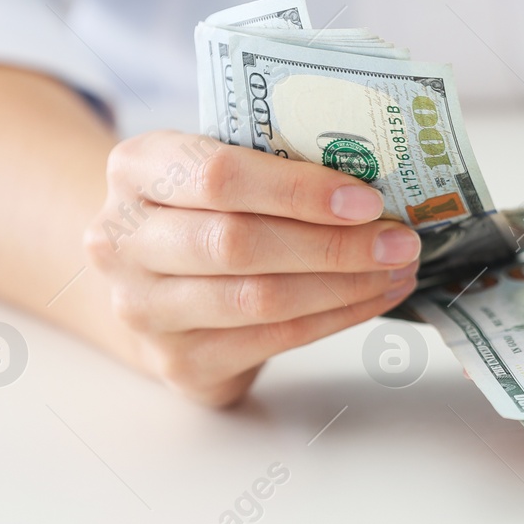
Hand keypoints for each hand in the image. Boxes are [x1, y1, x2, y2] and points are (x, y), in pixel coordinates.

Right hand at [84, 131, 421, 405]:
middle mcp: (122, 240)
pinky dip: (334, 318)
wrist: (154, 280)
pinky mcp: (179, 362)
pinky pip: (271, 340)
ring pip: (258, 298)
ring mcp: (143, 308)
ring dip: (344, 285)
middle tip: (400, 241)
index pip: (218, 175)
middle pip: (238, 243)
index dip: (298, 189)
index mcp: (134, 169)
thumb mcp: (220, 166)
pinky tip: (372, 298)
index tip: (367, 199)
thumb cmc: (205, 209)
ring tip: (397, 269)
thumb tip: (376, 174)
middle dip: (333, 244)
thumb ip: (275, 161)